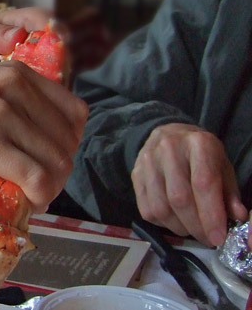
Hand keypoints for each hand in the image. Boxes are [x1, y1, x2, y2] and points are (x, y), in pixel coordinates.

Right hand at [0, 61, 87, 211]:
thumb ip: (13, 101)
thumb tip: (44, 138)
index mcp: (16, 72)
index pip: (73, 110)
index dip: (70, 140)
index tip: (53, 155)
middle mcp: (14, 88)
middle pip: (67, 139)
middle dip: (61, 167)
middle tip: (43, 182)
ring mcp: (1, 116)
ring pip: (56, 160)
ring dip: (52, 185)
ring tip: (36, 194)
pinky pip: (35, 177)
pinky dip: (40, 195)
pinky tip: (30, 200)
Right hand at [131, 123, 247, 246]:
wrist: (169, 134)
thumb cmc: (200, 153)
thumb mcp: (222, 165)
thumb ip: (230, 192)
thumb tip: (237, 217)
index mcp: (198, 144)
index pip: (203, 184)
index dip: (211, 215)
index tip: (218, 237)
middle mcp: (168, 149)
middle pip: (179, 198)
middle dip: (196, 226)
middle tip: (207, 239)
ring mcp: (147, 161)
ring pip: (161, 208)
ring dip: (179, 228)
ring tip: (192, 230)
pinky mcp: (135, 174)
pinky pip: (146, 209)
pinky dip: (163, 223)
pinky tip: (175, 221)